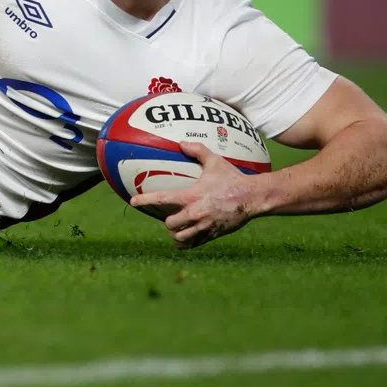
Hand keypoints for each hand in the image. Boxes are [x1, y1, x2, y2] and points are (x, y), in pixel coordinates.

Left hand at [129, 142, 256, 249]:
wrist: (253, 197)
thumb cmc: (233, 178)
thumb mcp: (215, 161)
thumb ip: (197, 150)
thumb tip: (181, 142)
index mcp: (192, 195)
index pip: (162, 199)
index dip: (145, 200)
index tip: (133, 202)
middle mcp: (195, 213)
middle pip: (170, 224)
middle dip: (167, 221)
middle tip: (170, 215)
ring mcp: (204, 226)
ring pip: (180, 237)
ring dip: (176, 233)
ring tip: (177, 228)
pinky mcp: (213, 234)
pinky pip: (194, 244)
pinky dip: (187, 243)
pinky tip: (186, 238)